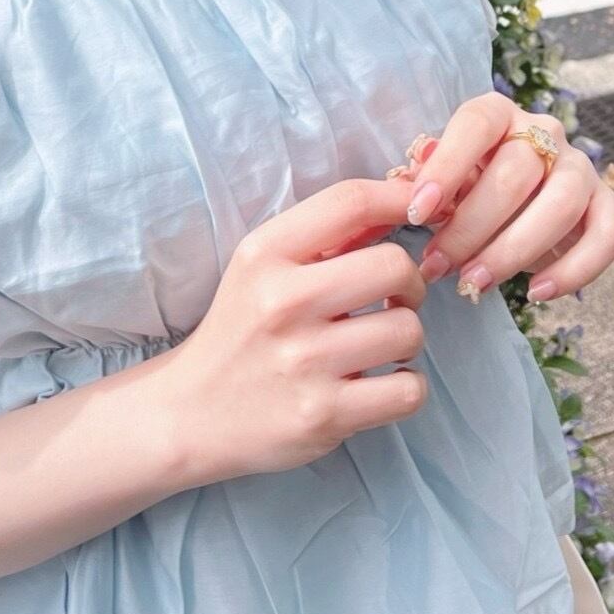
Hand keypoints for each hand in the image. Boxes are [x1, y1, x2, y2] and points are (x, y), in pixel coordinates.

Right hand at [147, 174, 431, 489]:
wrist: (192, 412)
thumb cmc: (241, 331)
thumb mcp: (262, 267)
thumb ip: (326, 236)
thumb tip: (401, 199)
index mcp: (265, 254)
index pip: (349, 202)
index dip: (398, 197)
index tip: (420, 208)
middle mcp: (283, 302)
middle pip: (395, 266)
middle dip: (410, 282)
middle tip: (393, 299)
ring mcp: (305, 362)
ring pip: (408, 331)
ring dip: (406, 339)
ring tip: (379, 346)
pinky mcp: (323, 416)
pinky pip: (407, 391)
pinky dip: (407, 386)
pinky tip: (383, 383)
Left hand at [390, 94, 613, 307]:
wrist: (519, 209)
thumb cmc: (470, 190)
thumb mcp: (445, 183)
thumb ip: (426, 181)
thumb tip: (411, 184)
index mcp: (498, 115)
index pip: (477, 123)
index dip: (447, 166)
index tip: (416, 212)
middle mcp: (545, 132)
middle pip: (516, 172)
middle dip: (471, 226)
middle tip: (439, 265)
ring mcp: (580, 167)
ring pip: (561, 203)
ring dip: (514, 250)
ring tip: (476, 283)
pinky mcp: (606, 205)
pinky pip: (607, 235)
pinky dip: (575, 269)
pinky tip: (536, 293)